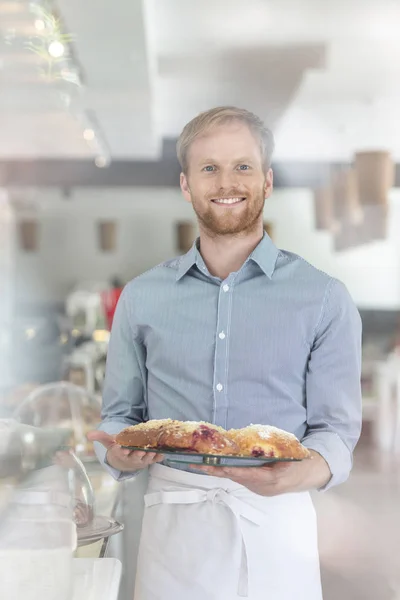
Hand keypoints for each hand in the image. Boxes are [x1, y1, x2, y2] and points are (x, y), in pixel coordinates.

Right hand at [87, 430, 163, 471]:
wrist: (125, 459)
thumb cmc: (118, 448)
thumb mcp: (109, 442)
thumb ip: (101, 437)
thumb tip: (88, 434)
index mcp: (121, 454)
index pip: (120, 453)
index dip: (122, 451)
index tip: (123, 448)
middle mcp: (131, 459)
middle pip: (135, 456)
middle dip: (138, 453)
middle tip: (141, 449)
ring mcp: (141, 460)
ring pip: (146, 459)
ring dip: (150, 456)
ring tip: (153, 450)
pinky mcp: (149, 460)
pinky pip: (155, 460)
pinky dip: (159, 457)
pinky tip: (163, 453)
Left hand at [191, 450, 330, 495]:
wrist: (311, 474)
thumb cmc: (299, 461)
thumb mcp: (288, 455)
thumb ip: (270, 452)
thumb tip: (252, 445)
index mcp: (271, 479)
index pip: (245, 474)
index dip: (228, 469)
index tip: (213, 465)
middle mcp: (263, 487)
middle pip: (235, 478)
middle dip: (215, 470)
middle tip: (196, 464)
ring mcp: (260, 489)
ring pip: (236, 479)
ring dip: (219, 471)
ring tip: (200, 463)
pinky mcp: (259, 488)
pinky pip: (241, 479)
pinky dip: (228, 472)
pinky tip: (217, 466)